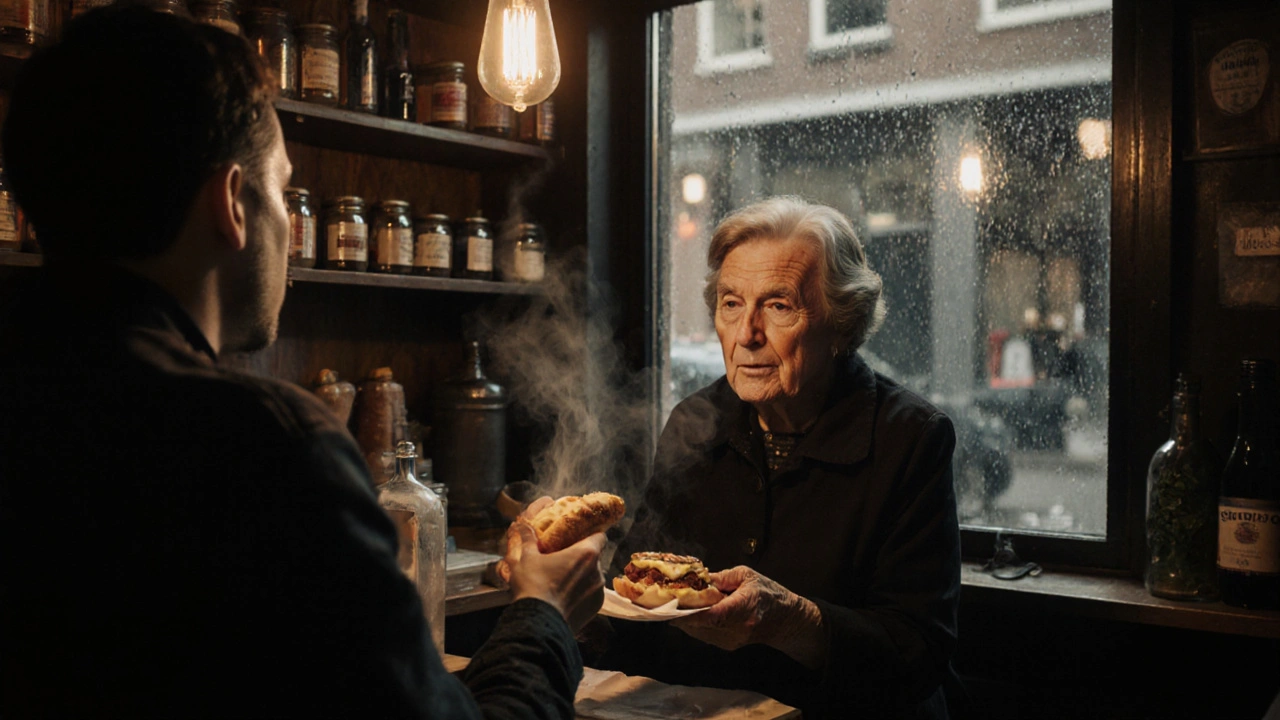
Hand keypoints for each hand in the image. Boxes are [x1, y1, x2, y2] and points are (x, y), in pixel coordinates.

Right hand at [503, 497, 605, 631]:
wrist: (538, 623)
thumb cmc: (534, 586)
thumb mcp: (526, 558)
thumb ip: (528, 539)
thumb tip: (523, 525)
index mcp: (586, 553)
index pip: (599, 536)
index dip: (590, 535)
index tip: (577, 538)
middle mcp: (598, 571)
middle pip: (594, 557)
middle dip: (581, 558)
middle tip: (562, 561)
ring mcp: (599, 591)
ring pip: (592, 577)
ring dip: (581, 577)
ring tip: (560, 582)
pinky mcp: (596, 608)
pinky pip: (591, 594)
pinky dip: (581, 594)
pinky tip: (564, 598)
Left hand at [672, 566, 826, 668]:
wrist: (786, 621)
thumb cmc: (769, 594)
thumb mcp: (748, 576)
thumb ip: (722, 577)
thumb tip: (699, 577)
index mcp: (744, 607)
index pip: (713, 615)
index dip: (690, 612)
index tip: (673, 605)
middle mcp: (737, 628)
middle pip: (701, 625)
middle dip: (681, 614)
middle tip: (664, 602)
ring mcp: (732, 640)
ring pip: (699, 632)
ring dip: (685, 620)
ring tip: (673, 605)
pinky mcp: (728, 645)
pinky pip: (704, 635)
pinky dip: (695, 625)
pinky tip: (690, 613)